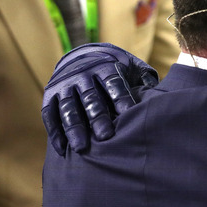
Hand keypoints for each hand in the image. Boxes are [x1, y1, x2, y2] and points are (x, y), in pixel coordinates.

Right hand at [41, 43, 158, 155]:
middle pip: (90, 98)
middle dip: (97, 117)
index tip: (127, 114)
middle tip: (106, 136)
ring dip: (74, 128)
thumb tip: (157, 92)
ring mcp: (64, 85)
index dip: (120, 98)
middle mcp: (82, 75)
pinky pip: (49, 115)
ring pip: (68, 108)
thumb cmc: (115, 68)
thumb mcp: (130, 66)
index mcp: (105, 67)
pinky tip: (62, 150)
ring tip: (81, 148)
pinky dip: (55, 133)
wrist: (82, 55)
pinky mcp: (49, 96)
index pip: (113, 83)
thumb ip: (143, 78)